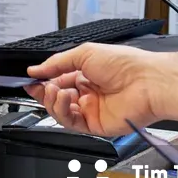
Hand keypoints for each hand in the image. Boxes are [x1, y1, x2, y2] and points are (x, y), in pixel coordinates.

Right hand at [24, 43, 164, 134]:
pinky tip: (66, 99)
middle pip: (57, 98)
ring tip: (56, 91)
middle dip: (45, 93)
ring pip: (62, 112)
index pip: (58, 80)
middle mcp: (89, 92)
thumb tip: (36, 69)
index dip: (44, 82)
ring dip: (53, 102)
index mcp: (87, 74)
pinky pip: (72, 123)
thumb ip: (57, 62)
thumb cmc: (125, 64)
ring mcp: (92, 109)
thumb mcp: (85, 53)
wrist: (147, 82)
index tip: (31, 80)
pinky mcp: (96, 125)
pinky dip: (63, 111)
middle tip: (39, 87)